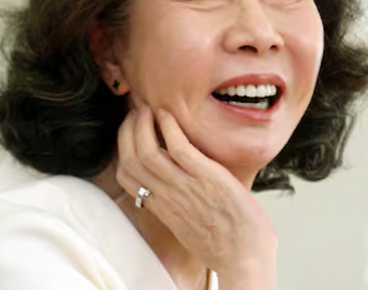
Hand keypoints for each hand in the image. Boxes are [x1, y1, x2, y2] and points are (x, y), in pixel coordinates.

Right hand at [115, 106, 276, 287]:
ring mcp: (186, 187)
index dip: (122, 148)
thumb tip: (177, 187)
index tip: (130, 131)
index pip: (126, 175)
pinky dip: (169, 127)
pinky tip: (168, 115)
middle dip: (128, 130)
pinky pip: (179, 148)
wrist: (244, 258)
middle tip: (137, 112)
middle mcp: (167, 197)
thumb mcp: (188, 225)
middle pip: (130, 159)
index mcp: (161, 208)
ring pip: (147, 151)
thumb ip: (177, 204)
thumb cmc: (223, 243)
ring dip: (143, 124)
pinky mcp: (208, 178)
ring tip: (148, 109)